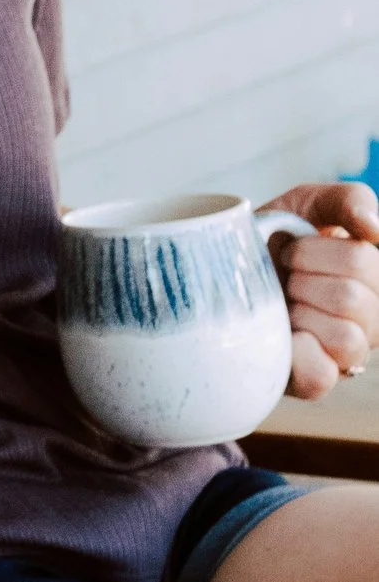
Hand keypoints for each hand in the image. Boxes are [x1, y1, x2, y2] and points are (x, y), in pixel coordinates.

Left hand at [261, 183, 378, 400]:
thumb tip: (373, 227)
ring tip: (282, 304)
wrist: (217, 267)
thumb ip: (348, 201)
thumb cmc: (271, 237)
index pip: (362, 263)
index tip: (293, 248)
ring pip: (347, 338)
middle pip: (354, 299)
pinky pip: (322, 377)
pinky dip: (298, 354)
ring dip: (300, 311)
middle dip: (301, 276)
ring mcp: (345, 354)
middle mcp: (370, 320)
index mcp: (374, 280)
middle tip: (282, 276)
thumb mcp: (307, 204)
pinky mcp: (313, 380)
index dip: (315, 251)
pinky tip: (282, 334)